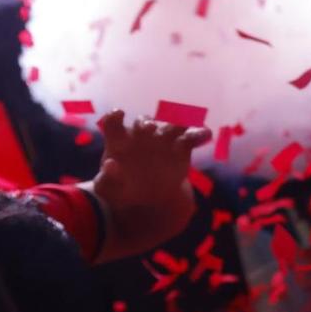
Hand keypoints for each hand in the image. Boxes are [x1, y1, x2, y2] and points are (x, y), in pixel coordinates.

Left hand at [90, 110, 210, 255]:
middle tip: (151, 129)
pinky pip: (191, 137)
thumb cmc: (123, 188)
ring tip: (183, 130)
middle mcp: (141, 135)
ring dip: (175, 125)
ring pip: (170, 126)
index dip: (115, 116)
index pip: (114, 123)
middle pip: (144, 122)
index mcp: (119, 141)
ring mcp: (162, 139)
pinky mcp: (181, 147)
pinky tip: (205, 134)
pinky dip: (199, 133)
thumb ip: (105, 180)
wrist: (149, 197)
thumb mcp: (108, 189)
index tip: (119, 114)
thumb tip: (109, 164)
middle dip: (147, 123)